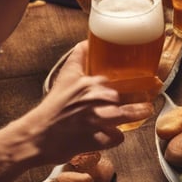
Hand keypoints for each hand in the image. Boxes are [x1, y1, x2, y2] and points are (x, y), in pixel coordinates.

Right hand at [32, 42, 153, 162]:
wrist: (36, 136)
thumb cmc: (52, 108)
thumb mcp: (64, 78)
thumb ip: (77, 58)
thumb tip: (85, 42)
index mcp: (86, 83)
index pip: (115, 78)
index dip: (130, 79)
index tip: (142, 79)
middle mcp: (91, 100)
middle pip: (120, 96)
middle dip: (133, 98)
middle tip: (144, 98)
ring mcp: (94, 120)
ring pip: (124, 114)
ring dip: (136, 112)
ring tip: (145, 109)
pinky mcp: (94, 139)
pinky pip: (115, 137)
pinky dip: (115, 136)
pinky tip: (113, 133)